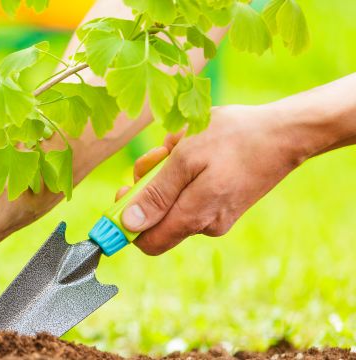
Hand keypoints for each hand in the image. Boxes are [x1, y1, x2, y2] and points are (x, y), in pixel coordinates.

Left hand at [118, 105, 303, 254]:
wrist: (285, 133)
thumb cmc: (233, 138)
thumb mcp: (186, 157)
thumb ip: (156, 193)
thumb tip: (129, 224)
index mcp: (194, 217)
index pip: (147, 242)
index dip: (127, 222)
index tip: (122, 192)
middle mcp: (206, 225)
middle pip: (158, 218)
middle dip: (149, 187)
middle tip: (159, 156)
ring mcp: (217, 216)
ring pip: (174, 201)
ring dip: (167, 173)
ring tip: (182, 146)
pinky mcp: (225, 205)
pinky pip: (191, 194)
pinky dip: (185, 173)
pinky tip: (197, 150)